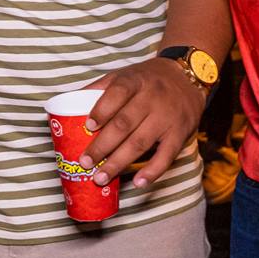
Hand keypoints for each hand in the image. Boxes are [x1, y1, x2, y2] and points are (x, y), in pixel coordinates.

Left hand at [79, 58, 206, 188]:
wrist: (189, 77)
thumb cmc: (149, 79)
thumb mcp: (126, 74)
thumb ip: (101, 87)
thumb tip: (69, 101)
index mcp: (135, 81)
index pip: (117, 93)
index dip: (102, 110)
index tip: (88, 126)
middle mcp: (152, 98)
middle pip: (124, 124)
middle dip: (102, 146)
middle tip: (85, 162)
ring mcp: (167, 117)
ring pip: (140, 143)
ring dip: (118, 163)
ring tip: (101, 177)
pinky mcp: (180, 134)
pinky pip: (166, 156)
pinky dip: (152, 171)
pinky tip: (139, 183)